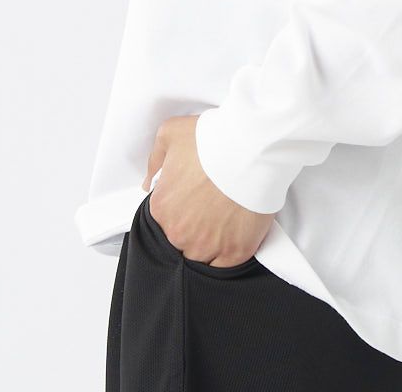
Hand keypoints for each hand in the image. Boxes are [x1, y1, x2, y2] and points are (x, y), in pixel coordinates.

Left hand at [143, 114, 274, 266]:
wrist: (252, 147)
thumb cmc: (214, 139)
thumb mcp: (171, 133)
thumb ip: (155, 159)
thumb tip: (149, 182)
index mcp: (161, 208)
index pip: (162, 219)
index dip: (178, 209)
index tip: (192, 199)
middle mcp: (179, 233)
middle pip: (180, 240)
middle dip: (192, 226)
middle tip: (210, 207)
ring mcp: (206, 246)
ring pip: (201, 256)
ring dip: (209, 243)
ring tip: (224, 220)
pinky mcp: (234, 253)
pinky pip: (224, 267)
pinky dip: (227, 255)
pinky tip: (234, 235)